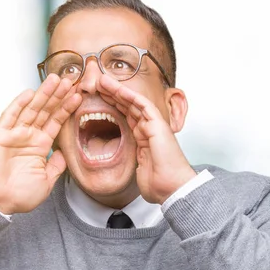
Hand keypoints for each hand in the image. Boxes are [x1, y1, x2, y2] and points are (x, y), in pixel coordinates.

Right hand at [0, 75, 81, 213]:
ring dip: (43, 94)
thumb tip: (65, 152)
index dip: (66, 109)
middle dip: (57, 96)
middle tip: (69, 80)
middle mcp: (28, 137)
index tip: (78, 96)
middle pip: (45, 111)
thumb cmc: (19, 195)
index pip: (55, 122)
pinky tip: (29, 93)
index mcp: (39, 146)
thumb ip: (57, 165)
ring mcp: (14, 134)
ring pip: (31, 109)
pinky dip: (19, 104)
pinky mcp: (0, 135)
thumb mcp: (47, 180)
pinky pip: (10, 116)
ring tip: (55, 80)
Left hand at [97, 75, 195, 204]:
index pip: (126, 117)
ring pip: (134, 103)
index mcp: (143, 140)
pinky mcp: (158, 125)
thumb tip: (133, 168)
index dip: (112, 106)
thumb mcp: (139, 171)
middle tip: (97, 84)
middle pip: (128, 107)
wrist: (172, 189)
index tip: (98, 99)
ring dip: (118, 90)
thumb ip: (136, 164)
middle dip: (112, 95)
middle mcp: (149, 130)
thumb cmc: (159, 185)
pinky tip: (117, 88)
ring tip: (102, 80)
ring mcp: (154, 126)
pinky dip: (130, 95)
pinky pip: (142, 105)